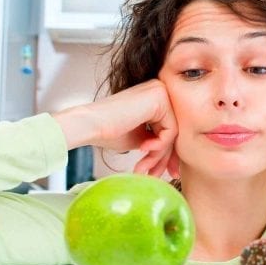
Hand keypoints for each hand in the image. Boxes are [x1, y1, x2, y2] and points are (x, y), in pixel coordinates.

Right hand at [53, 80, 178, 177]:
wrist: (90, 125)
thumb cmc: (109, 131)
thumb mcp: (142, 138)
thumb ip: (159, 142)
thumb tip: (175, 160)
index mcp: (156, 98)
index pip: (171, 129)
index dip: (168, 154)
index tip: (166, 172)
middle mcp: (160, 90)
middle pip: (173, 130)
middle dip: (164, 157)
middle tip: (155, 174)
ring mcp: (161, 91)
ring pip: (173, 132)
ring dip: (159, 154)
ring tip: (143, 165)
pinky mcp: (160, 97)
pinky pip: (171, 129)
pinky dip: (159, 145)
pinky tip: (143, 148)